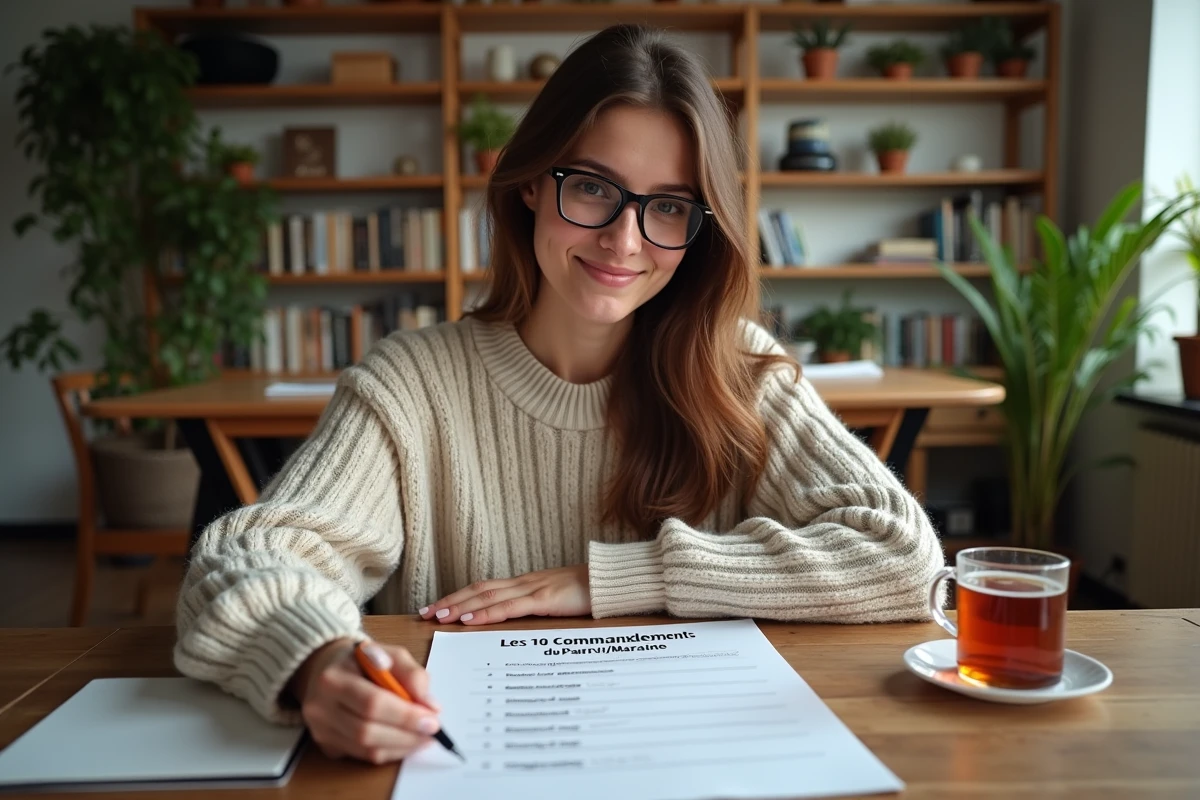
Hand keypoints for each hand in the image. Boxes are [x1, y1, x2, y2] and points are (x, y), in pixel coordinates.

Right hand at [288, 638, 441, 763]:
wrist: (324, 668)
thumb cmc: (360, 661)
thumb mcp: (388, 653)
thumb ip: (411, 674)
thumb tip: (430, 705)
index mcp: (333, 678)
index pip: (372, 703)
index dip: (405, 715)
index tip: (432, 718)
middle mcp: (320, 707)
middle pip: (367, 731)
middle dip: (406, 734)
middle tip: (431, 732)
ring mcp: (320, 730)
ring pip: (366, 750)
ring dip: (401, 747)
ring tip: (423, 737)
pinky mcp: (326, 746)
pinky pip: (363, 756)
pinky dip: (389, 752)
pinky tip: (404, 741)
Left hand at [420, 565, 590, 624]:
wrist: (612, 580)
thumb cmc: (588, 592)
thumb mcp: (557, 601)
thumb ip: (537, 607)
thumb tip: (517, 621)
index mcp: (525, 583)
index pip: (484, 588)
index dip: (459, 596)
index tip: (437, 606)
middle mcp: (523, 582)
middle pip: (478, 589)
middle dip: (450, 601)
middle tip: (424, 612)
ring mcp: (533, 588)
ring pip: (487, 596)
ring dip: (460, 606)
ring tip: (438, 615)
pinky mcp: (544, 598)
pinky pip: (509, 606)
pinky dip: (487, 612)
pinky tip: (470, 619)